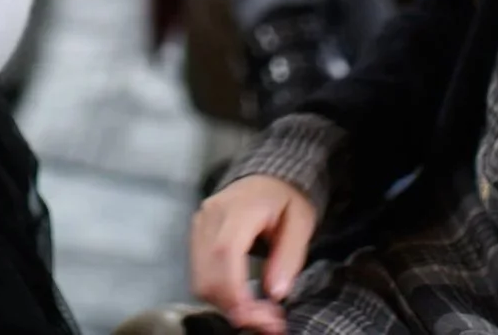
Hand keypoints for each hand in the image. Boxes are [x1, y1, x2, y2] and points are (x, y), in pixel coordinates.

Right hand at [190, 175, 318, 333]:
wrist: (267, 177)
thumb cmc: (285, 199)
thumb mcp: (301, 222)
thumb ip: (289, 256)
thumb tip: (275, 292)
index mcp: (239, 207)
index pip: (225, 252)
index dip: (235, 290)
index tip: (256, 316)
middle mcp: (211, 215)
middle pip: (208, 272)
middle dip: (233, 306)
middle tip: (266, 322)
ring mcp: (199, 225)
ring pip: (200, 279)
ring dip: (225, 305)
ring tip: (257, 313)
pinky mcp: (196, 236)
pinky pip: (200, 275)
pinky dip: (218, 295)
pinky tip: (242, 300)